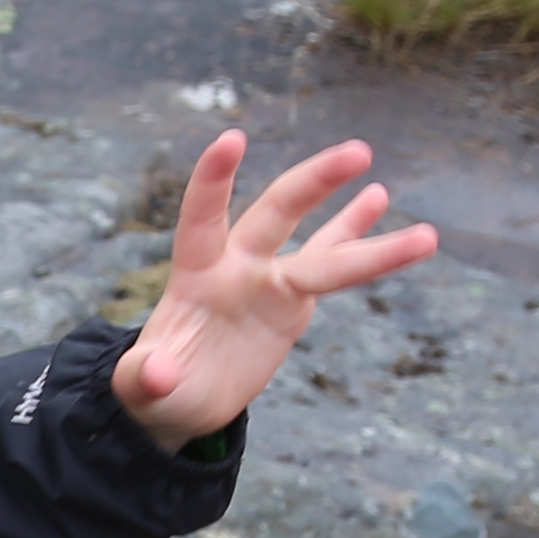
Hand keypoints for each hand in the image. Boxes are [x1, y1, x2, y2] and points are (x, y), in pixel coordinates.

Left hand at [113, 132, 440, 450]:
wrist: (182, 399)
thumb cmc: (155, 387)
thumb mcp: (142, 388)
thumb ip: (145, 376)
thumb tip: (159, 374)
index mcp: (194, 274)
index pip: (203, 217)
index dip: (213, 182)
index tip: (232, 138)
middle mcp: (236, 265)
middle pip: (278, 213)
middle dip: (314, 182)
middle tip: (357, 151)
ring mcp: (268, 281)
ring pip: (322, 247)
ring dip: (360, 225)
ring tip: (395, 196)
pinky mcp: (291, 303)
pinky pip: (333, 266)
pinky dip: (361, 241)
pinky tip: (378, 198)